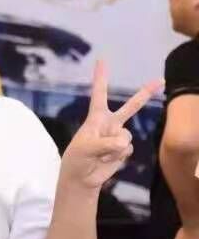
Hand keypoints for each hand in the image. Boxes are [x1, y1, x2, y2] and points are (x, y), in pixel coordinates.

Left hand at [59, 61, 159, 191]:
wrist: (82, 178)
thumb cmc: (77, 159)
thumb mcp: (85, 149)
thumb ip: (105, 143)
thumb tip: (123, 142)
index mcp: (95, 118)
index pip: (99, 94)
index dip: (101, 77)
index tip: (101, 60)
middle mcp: (109, 124)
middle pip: (130, 106)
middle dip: (145, 93)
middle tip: (160, 80)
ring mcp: (118, 136)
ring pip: (126, 137)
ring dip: (113, 148)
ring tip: (100, 155)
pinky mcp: (123, 149)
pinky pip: (127, 149)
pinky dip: (117, 156)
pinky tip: (107, 160)